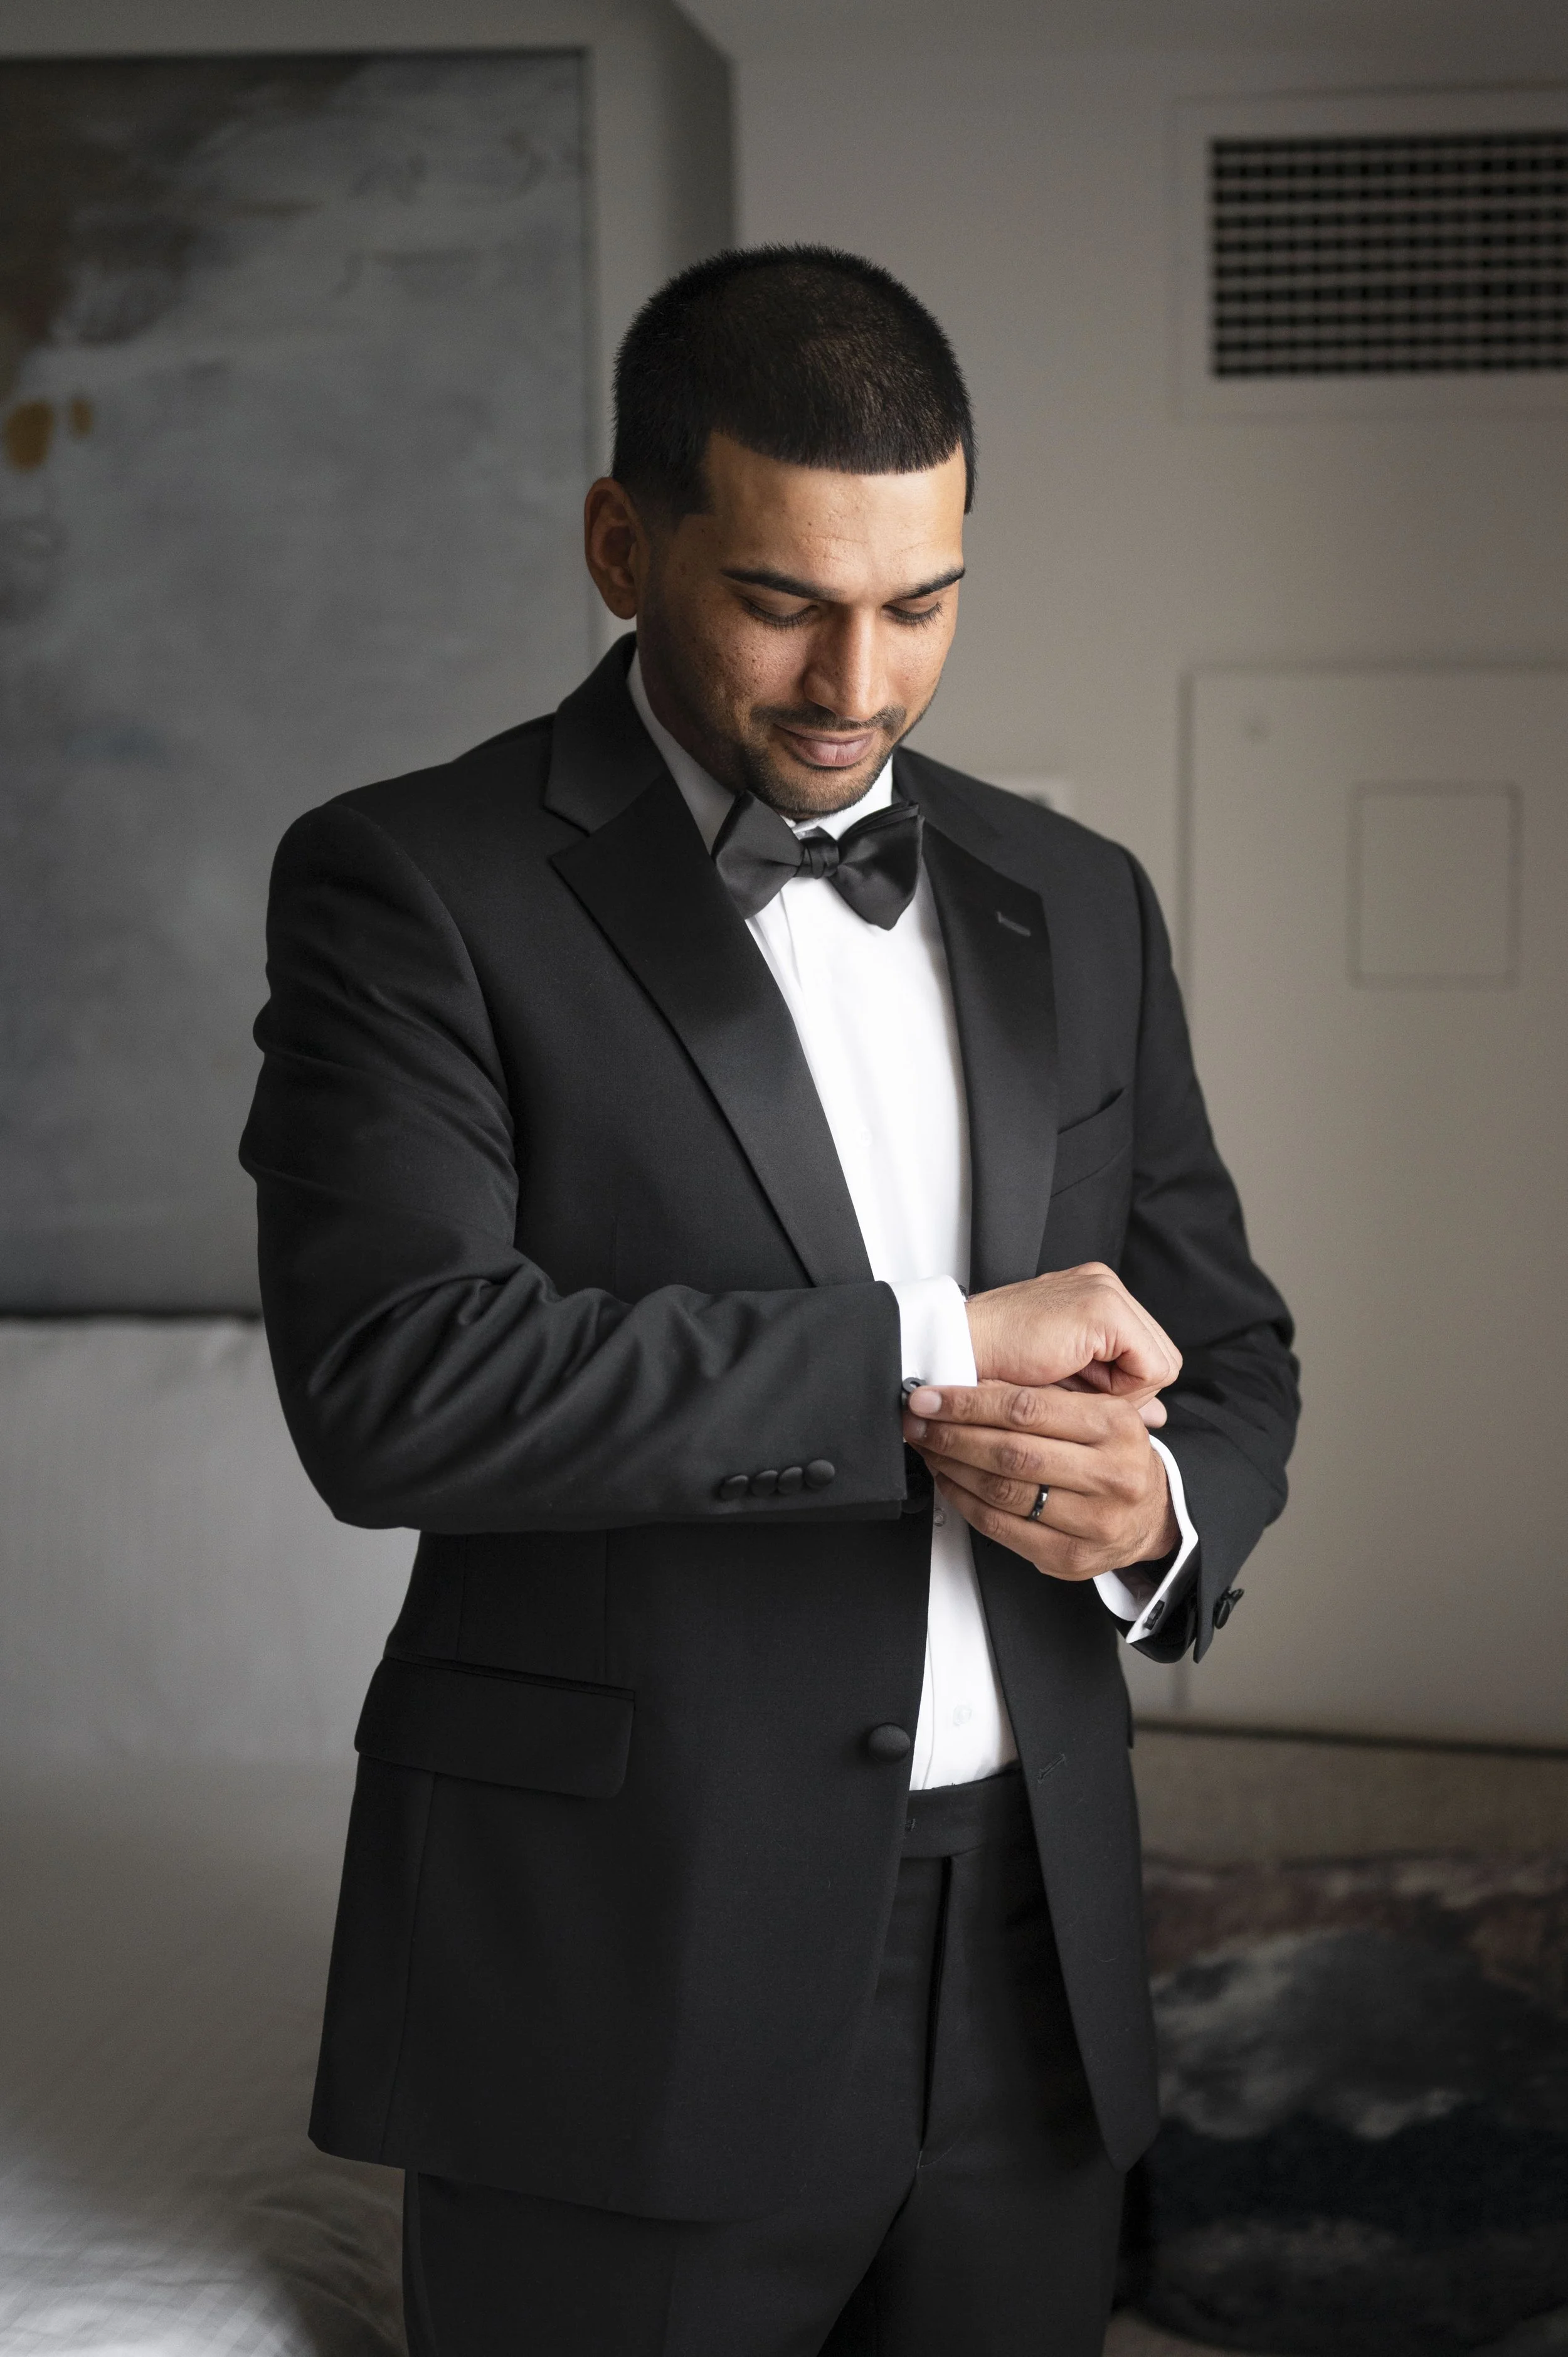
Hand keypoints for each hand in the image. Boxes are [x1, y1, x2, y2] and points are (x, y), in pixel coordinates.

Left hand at [902, 1380, 1178, 1582]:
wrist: (1150, 1515)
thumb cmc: (1114, 1456)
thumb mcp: (1095, 1412)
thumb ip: (1041, 1397)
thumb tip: (970, 1381)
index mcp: (1116, 1426)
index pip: (1028, 1409)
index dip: (969, 1402)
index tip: (931, 1397)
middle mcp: (1111, 1475)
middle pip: (1011, 1453)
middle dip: (952, 1435)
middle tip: (918, 1422)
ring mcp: (1094, 1522)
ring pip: (1003, 1492)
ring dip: (952, 1467)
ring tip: (929, 1447)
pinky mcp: (1071, 1557)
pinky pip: (1002, 1528)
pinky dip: (965, 1502)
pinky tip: (949, 1481)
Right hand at [964, 1264, 1179, 1421]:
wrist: (958, 1350)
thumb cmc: (998, 1365)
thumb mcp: (1069, 1381)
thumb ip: (1115, 1391)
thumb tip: (1159, 1417)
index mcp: (1095, 1294)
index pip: (1146, 1352)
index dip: (1125, 1388)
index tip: (1084, 1396)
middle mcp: (1105, 1284)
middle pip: (1159, 1356)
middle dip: (1128, 1391)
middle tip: (1082, 1396)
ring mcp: (1106, 1291)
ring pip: (1160, 1363)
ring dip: (1122, 1392)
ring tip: (1075, 1387)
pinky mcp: (1104, 1309)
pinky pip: (1150, 1367)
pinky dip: (1122, 1389)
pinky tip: (1078, 1381)